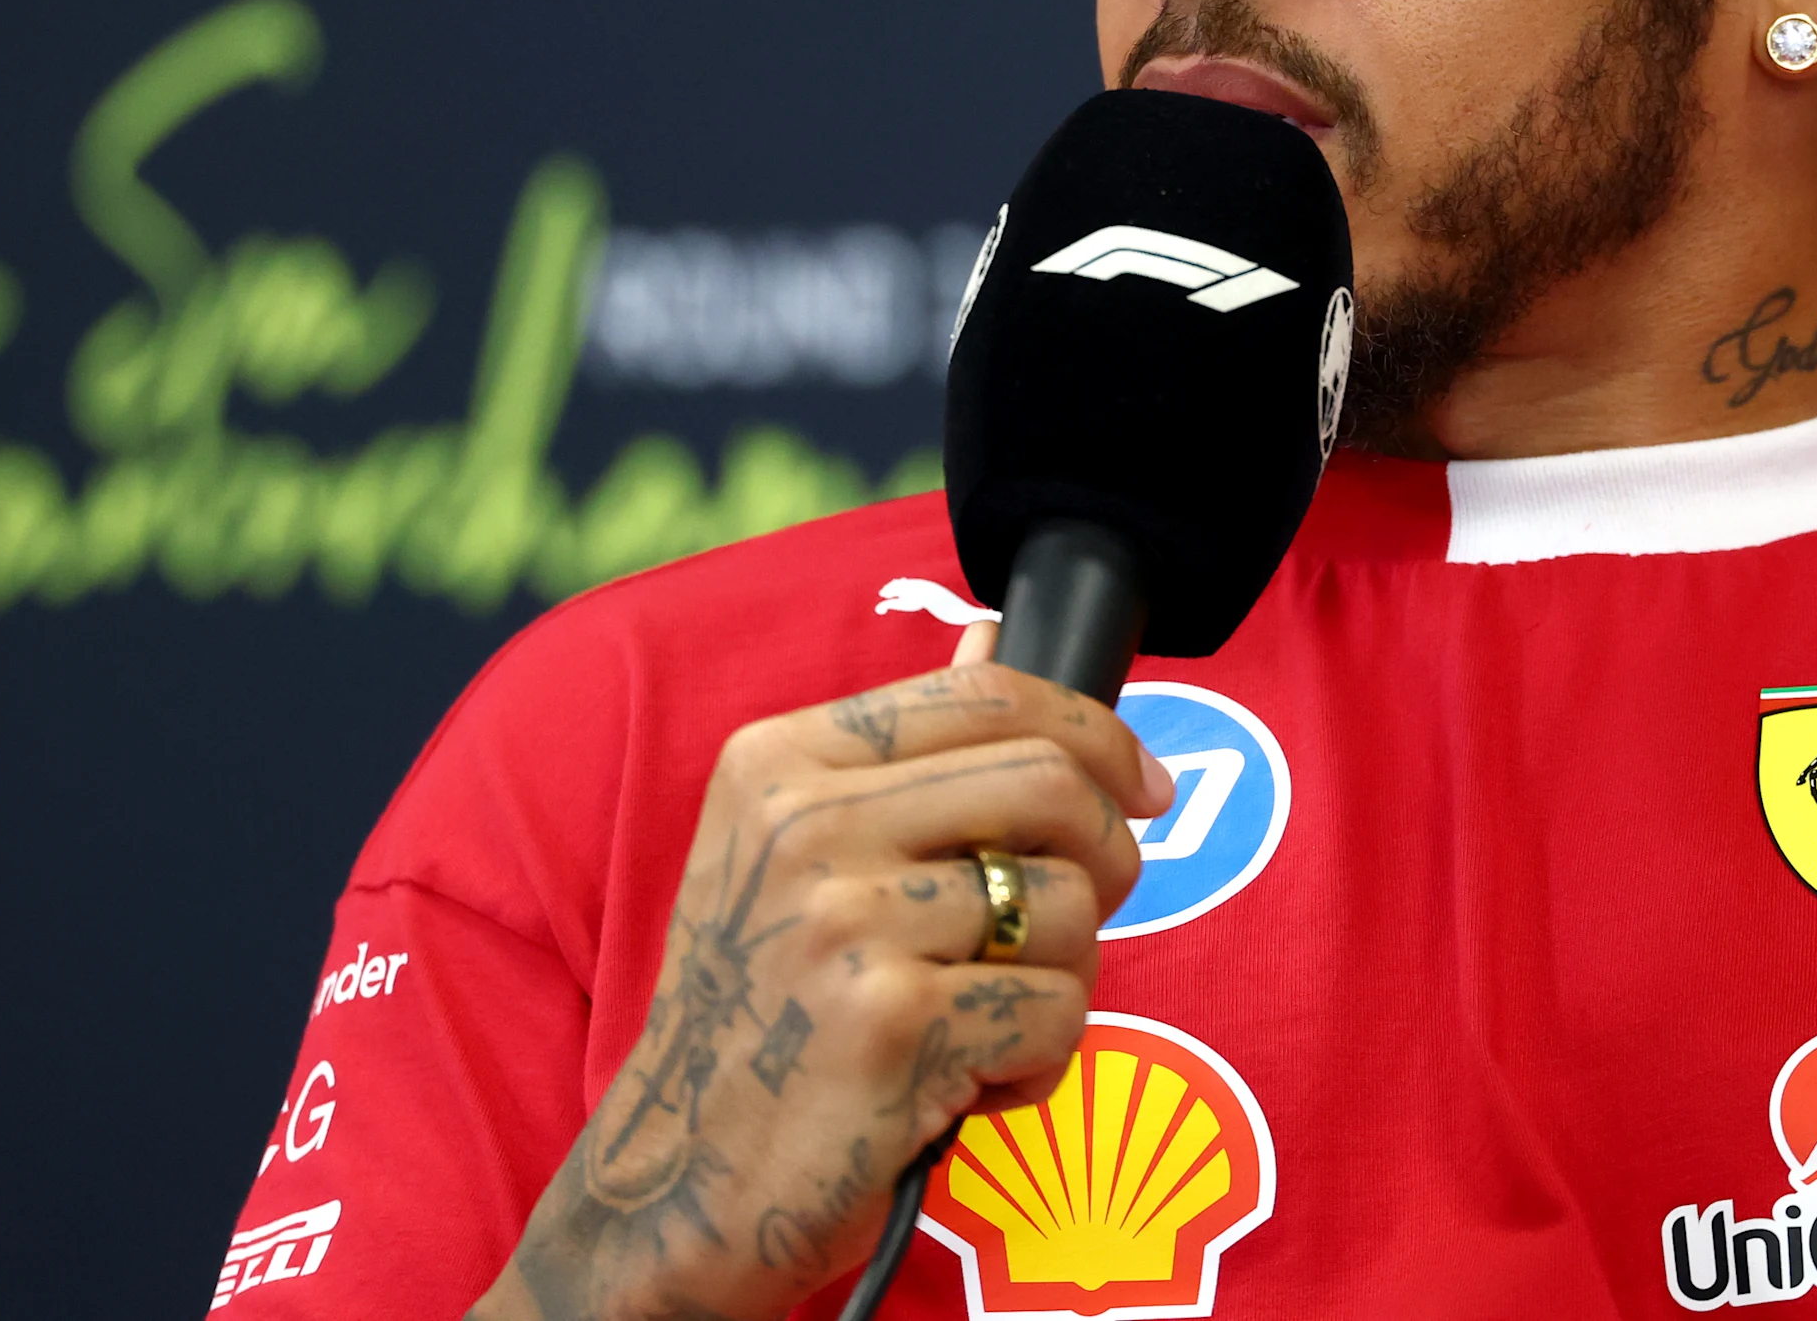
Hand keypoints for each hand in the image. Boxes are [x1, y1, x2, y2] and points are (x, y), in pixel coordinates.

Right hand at [475, 637, 1174, 1320]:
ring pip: (1069, 907)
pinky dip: (1038, 1063)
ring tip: (984, 1020)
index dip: (1097, 732)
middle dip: (1107, 855)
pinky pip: (1057, 1013)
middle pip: (1052, 785)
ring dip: (1065, 978)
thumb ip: (901, 752)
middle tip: (1083, 914)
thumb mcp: (789, 856)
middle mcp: (805, 829)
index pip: (987, 694)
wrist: (674, 1186)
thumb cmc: (758, 1017)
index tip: (1142, 786)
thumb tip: (991, 630)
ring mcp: (847, 924)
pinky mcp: (895, 1025)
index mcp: (778, 764)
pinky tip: (965, 1083)